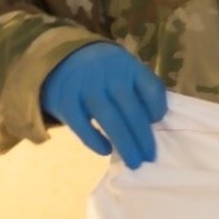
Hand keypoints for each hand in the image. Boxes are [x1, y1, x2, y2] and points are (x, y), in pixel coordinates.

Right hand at [39, 43, 166, 168]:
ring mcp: (86, 88)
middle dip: (143, 137)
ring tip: (134, 162)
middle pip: (131, 110)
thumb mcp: (124, 69)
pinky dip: (96, 141)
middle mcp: (108, 75)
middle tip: (149, 157)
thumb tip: (154, 123)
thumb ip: (139, 89)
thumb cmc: (103, 71)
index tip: (158, 124)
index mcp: (128, 66)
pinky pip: (83, 126)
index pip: (150, 89)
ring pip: (110, 120)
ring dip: (125, 144)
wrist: (61, 57)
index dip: (157, 109)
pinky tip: (106, 151)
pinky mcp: (65, 101)